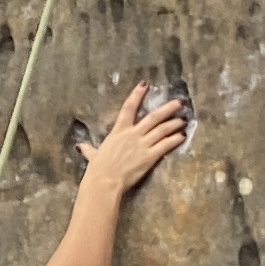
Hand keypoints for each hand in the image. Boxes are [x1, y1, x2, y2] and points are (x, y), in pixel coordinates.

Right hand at [78, 78, 189, 199]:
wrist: (105, 181)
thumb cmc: (98, 168)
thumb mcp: (93, 155)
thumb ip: (90, 149)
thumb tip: (81, 146)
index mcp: (118, 131)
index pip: (128, 107)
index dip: (137, 95)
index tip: (144, 84)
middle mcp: (133, 134)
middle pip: (153, 117)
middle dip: (167, 108)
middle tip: (179, 102)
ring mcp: (143, 144)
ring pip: (162, 129)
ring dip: (174, 123)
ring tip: (183, 119)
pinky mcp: (150, 156)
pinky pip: (166, 144)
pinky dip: (175, 139)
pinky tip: (182, 136)